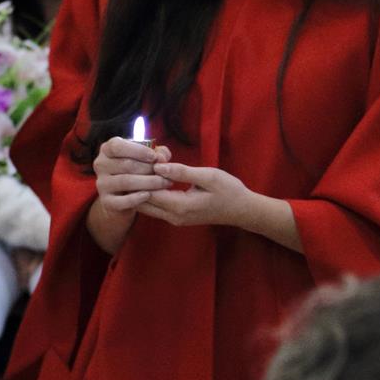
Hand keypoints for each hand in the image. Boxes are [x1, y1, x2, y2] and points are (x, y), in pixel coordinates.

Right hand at [87, 137, 169, 252]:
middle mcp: (101, 164)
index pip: (117, 146)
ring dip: (149, 182)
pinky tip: (148, 195)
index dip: (137, 150)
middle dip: (149, 168)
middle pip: (126, 164)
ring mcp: (102, 184)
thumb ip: (157, 153)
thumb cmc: (137, 171)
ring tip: (164, 183)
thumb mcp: (146, 158)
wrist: (123, 197)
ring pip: (126, 181)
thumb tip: (162, 157)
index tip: (154, 157)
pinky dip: (136, 198)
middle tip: (166, 173)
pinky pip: (121, 200)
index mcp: (107, 149)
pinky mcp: (106, 201)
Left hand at [140, 162, 254, 227]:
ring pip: (145, 206)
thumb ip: (182, 172)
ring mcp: (174, 219)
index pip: (147, 193)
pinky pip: (155, 207)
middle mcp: (173, 216)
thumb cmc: (228, 190)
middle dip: (136, 184)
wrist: (242, 210)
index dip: (140, 176)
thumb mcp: (208, 176)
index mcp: (180, 206)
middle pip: (141, 202)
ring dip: (142, 188)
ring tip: (144, 168)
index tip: (140, 160)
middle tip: (137, 163)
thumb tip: (157, 166)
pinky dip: (149, 193)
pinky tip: (152, 177)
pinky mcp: (176, 217)